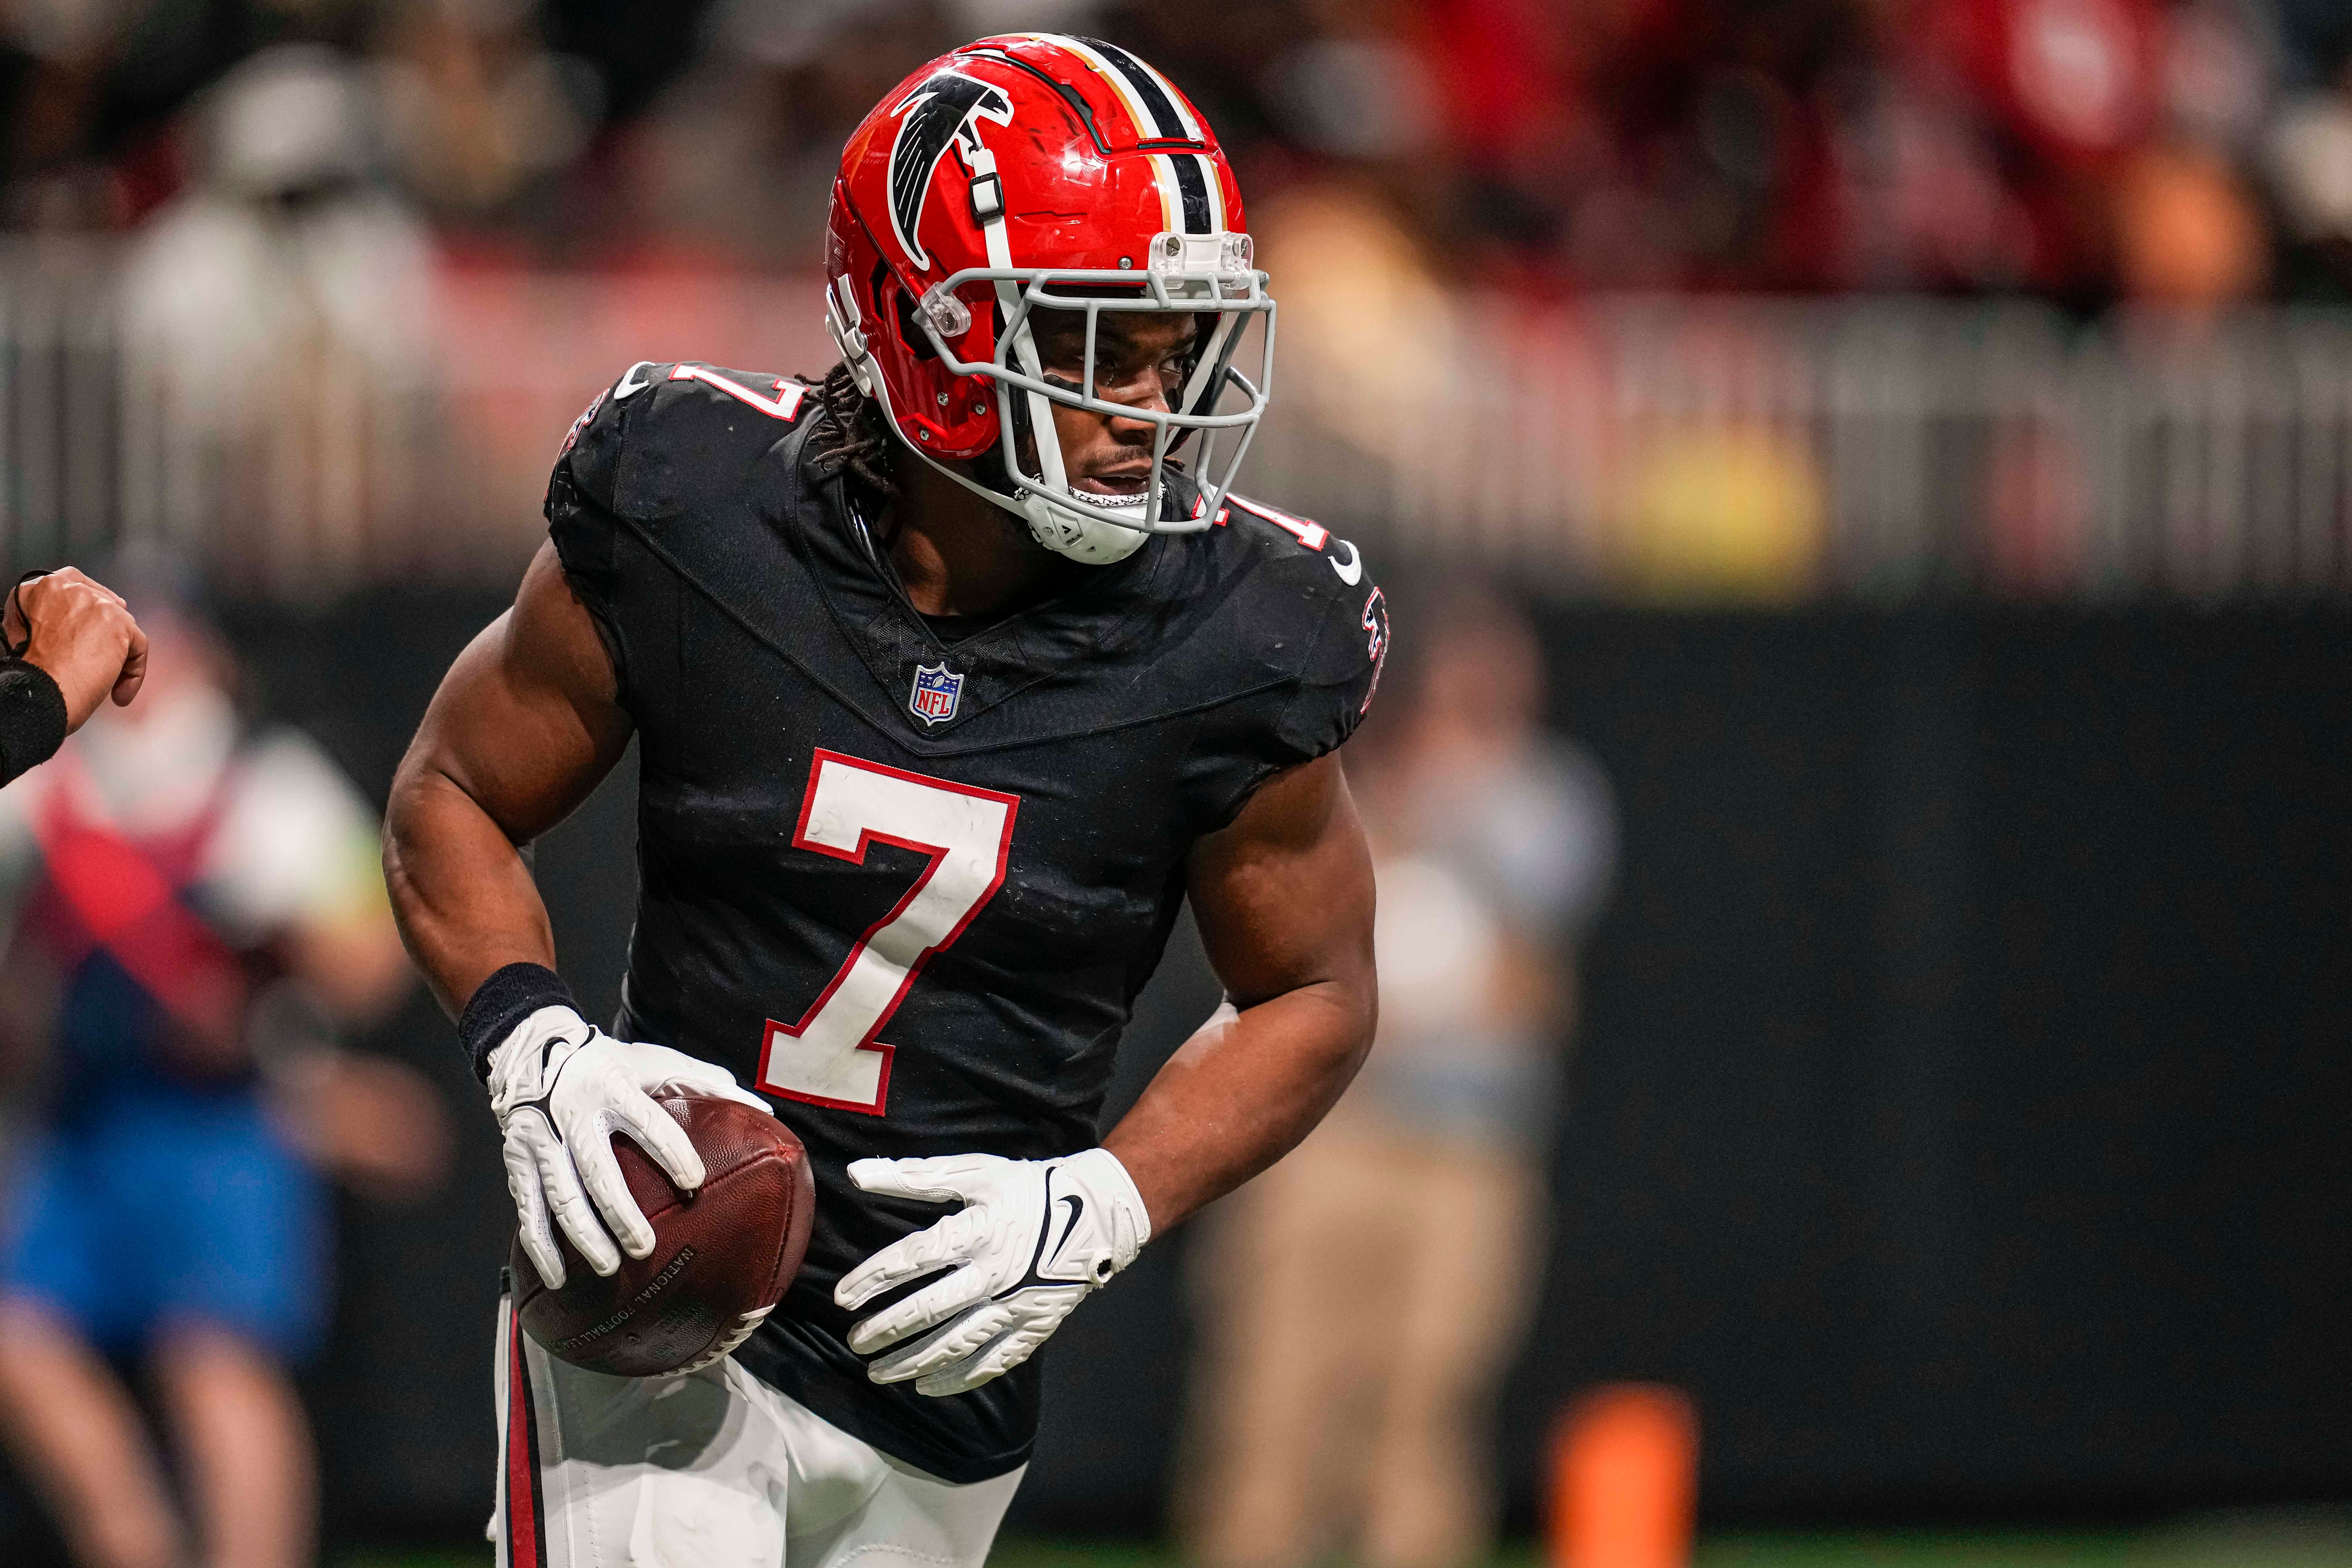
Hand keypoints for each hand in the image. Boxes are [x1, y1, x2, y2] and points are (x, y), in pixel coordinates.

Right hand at [6, 569, 146, 730]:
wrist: (36, 690)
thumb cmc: (29, 671)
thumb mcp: (26, 630)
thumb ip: (48, 617)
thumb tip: (73, 627)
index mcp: (43, 588)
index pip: (78, 586)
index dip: (90, 607)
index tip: (96, 624)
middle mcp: (69, 589)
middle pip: (105, 605)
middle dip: (108, 633)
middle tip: (103, 658)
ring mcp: (95, 603)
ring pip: (123, 626)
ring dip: (120, 655)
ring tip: (107, 681)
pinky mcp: (118, 624)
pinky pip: (139, 645)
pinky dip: (134, 672)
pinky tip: (120, 692)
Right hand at [486, 1005, 770, 1287]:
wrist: (532, 1048)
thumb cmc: (609, 1063)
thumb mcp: (654, 1062)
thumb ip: (705, 1083)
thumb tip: (764, 1110)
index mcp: (613, 1088)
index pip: (647, 1122)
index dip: (671, 1152)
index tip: (694, 1183)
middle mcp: (574, 1115)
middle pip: (597, 1170)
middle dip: (621, 1213)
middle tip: (646, 1248)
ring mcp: (541, 1140)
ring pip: (561, 1196)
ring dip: (584, 1236)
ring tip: (609, 1266)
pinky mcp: (518, 1160)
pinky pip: (528, 1209)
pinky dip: (540, 1246)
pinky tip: (558, 1277)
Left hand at [835, 1148, 1150, 1396]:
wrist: (1096, 1213)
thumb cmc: (1028, 1189)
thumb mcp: (976, 1172)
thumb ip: (915, 1175)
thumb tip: (857, 1173)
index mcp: (980, 1230)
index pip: (915, 1258)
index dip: (874, 1278)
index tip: (843, 1298)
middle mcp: (997, 1273)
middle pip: (931, 1309)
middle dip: (887, 1330)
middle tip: (855, 1342)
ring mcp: (1018, 1305)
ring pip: (958, 1344)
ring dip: (913, 1362)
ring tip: (877, 1373)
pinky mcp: (1035, 1327)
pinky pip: (993, 1362)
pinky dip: (958, 1378)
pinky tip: (927, 1386)